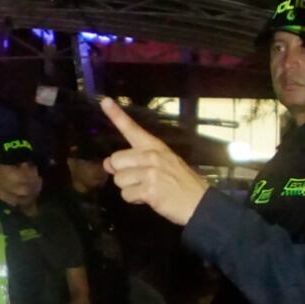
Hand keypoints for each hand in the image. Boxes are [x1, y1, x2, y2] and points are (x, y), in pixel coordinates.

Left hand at [99, 97, 210, 224]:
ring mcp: (150, 172)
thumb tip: (107, 163)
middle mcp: (151, 156)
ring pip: (119, 179)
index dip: (116, 115)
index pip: (132, 128)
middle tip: (140, 179)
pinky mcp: (149, 190)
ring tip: (148, 189)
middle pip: (116, 160)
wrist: (199, 202)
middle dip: (122, 173)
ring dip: (129, 188)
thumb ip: (133, 162)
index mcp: (154, 146)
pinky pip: (126, 194)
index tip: (105, 102)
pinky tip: (149, 198)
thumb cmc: (179, 183)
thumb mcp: (161, 164)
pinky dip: (134, 200)